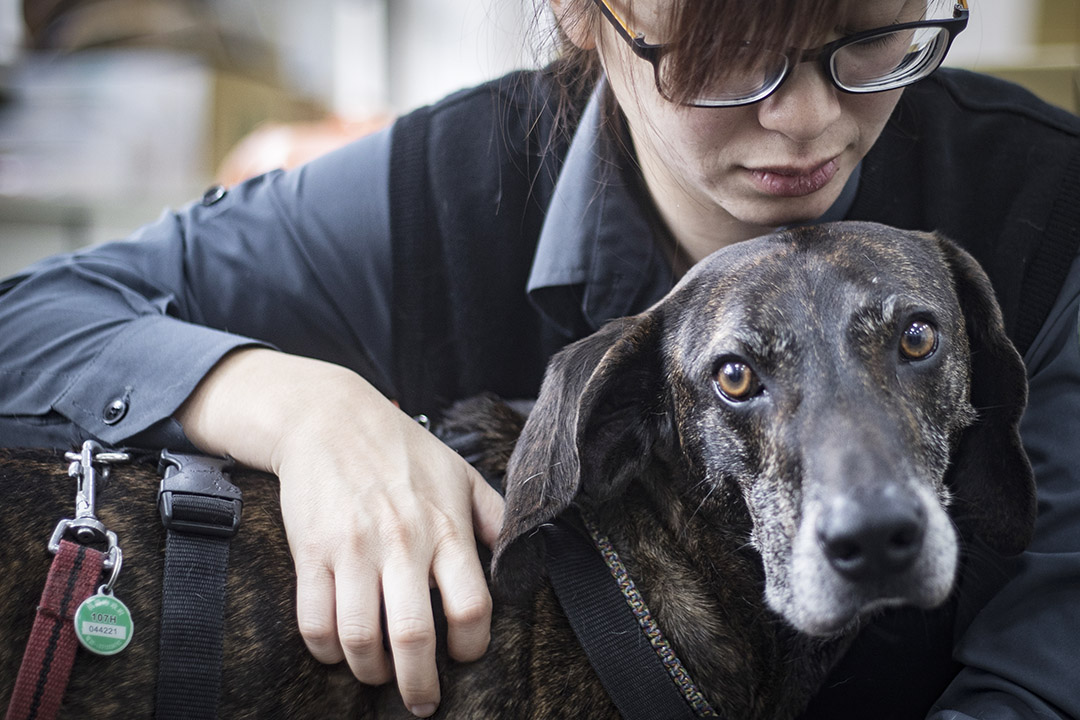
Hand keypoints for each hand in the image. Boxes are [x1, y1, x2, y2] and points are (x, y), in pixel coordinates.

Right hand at [177, 349, 504, 716]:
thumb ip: (494, 517)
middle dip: (419, 685)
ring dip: (370, 671)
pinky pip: (314, 622)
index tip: (464, 655)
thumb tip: (522, 558)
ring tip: (378, 675)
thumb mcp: (461, 473)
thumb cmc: (401, 449)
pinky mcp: (311, 552)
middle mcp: (402, 542)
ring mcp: (353, 549)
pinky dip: (325, 651)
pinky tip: (337, 650)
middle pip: (414, 635)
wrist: (330, 418)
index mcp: (446, 527)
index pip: (472, 606)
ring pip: (360, 638)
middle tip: (421, 702)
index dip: (472, 646)